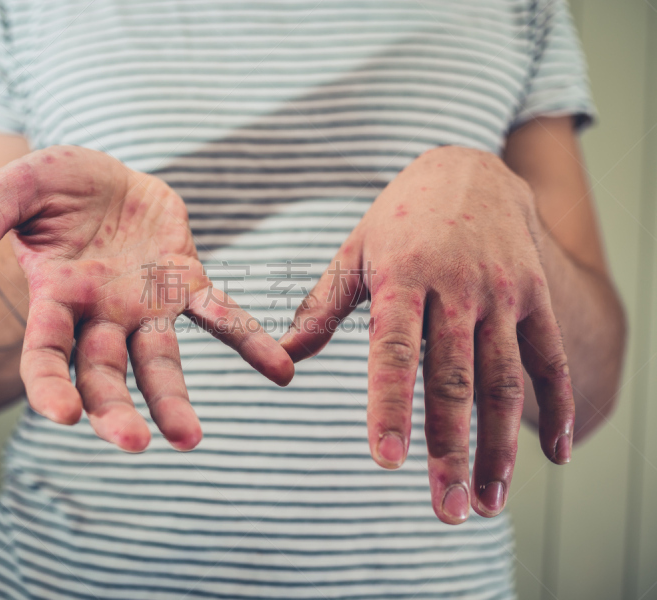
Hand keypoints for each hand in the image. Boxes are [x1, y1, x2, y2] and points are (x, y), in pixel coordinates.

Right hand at [0, 146, 293, 450]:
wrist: (107, 176)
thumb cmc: (56, 187)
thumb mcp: (16, 188)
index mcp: (56, 299)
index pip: (46, 356)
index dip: (50, 386)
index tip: (64, 416)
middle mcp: (101, 316)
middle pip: (105, 374)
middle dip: (116, 409)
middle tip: (135, 443)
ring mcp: (146, 305)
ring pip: (160, 362)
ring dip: (175, 400)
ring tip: (189, 439)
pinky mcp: (186, 283)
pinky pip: (219, 315)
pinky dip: (249, 340)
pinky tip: (281, 370)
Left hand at [280, 146, 573, 523]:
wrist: (468, 170)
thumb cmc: (399, 220)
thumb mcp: (354, 252)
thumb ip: (321, 306)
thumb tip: (284, 358)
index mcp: (403, 278)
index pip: (394, 352)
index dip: (391, 407)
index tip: (387, 462)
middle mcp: (457, 288)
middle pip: (455, 379)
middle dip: (451, 449)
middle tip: (447, 509)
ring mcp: (503, 293)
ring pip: (504, 380)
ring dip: (499, 445)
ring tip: (489, 500)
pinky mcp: (535, 296)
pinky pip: (550, 358)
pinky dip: (557, 406)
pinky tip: (557, 454)